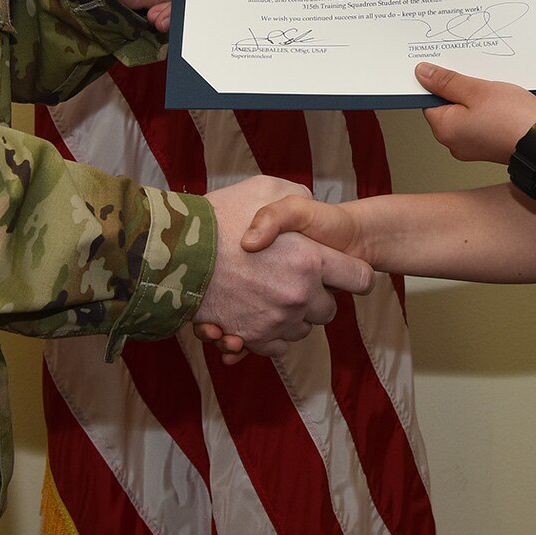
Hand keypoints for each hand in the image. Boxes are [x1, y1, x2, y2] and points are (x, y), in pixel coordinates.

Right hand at [194, 177, 372, 359]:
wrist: (174, 250)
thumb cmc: (220, 215)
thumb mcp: (267, 188)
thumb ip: (297, 199)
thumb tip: (309, 208)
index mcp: (311, 259)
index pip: (361, 279)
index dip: (353, 273)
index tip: (341, 269)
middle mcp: (299, 296)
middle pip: (329, 310)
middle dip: (316, 296)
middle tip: (293, 277)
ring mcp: (275, 320)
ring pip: (301, 329)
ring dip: (291, 315)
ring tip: (268, 291)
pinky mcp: (251, 338)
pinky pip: (275, 346)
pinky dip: (268, 333)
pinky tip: (255, 311)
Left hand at [416, 62, 535, 165]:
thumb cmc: (513, 119)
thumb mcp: (476, 90)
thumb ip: (446, 81)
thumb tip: (422, 74)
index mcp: (444, 129)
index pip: (428, 100)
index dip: (437, 81)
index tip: (448, 67)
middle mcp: (454, 142)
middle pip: (447, 106)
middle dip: (459, 88)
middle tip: (476, 76)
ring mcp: (471, 147)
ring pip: (465, 113)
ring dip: (475, 98)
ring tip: (492, 88)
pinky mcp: (487, 146)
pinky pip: (479, 122)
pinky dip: (486, 110)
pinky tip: (500, 101)